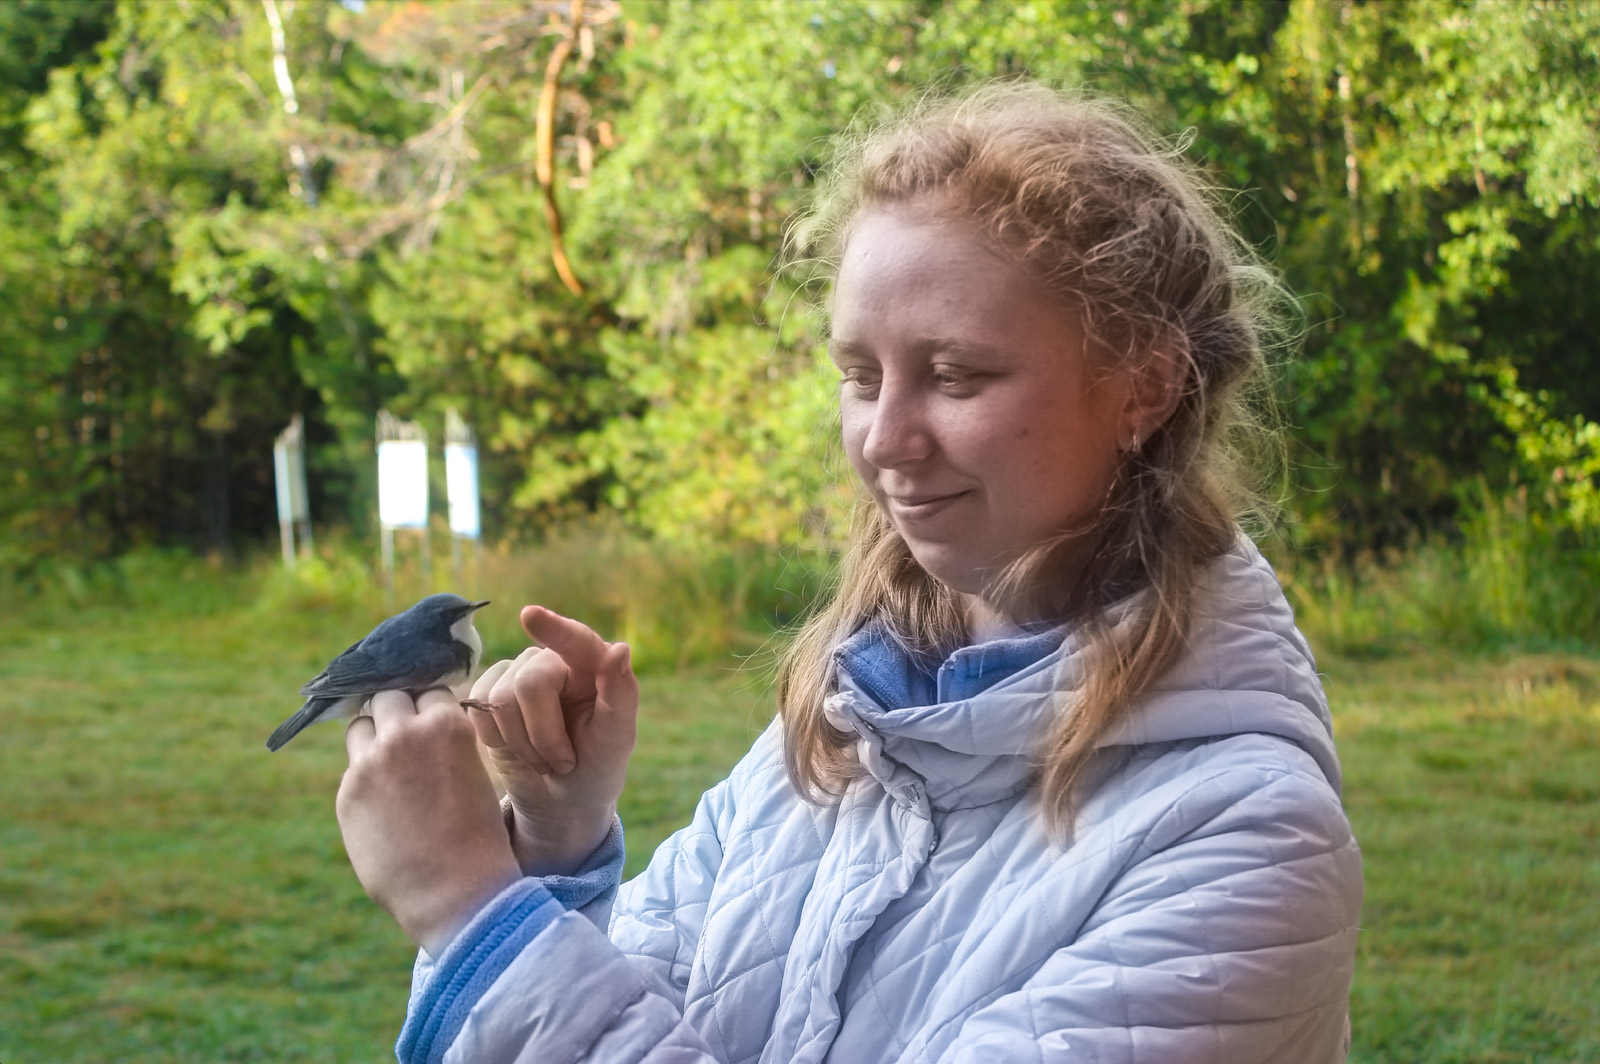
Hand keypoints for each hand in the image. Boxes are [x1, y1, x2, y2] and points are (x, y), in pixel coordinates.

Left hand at [337, 688, 521, 956]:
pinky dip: (366, 775)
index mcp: (446, 725)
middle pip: (388, 696)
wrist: (456, 892)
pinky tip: (385, 801)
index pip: (429, 689)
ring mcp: (370, 763)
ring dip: (375, 734)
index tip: (432, 716)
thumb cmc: (479, 836)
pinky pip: (353, 767)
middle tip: (407, 734)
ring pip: (362, 725)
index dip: (431, 704)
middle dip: (398, 710)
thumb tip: (422, 723)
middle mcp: (404, 735)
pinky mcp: (347, 794)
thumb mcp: (477, 772)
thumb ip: (447, 742)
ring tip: (391, 762)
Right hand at [464, 606, 636, 876]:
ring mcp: (516, 675)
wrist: (562, 801)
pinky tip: (519, 752)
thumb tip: (620, 648)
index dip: (553, 628)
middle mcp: (552, 661)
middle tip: (563, 763)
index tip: (530, 615)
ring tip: (545, 761)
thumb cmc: (598, 766)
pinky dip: (498, 742)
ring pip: (498, 700)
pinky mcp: (487, 694)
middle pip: (529, 683)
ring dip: (523, 745)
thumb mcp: (617, 738)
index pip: (575, 640)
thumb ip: (621, 693)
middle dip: (544, 736)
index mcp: (592, 664)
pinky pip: (477, 711)